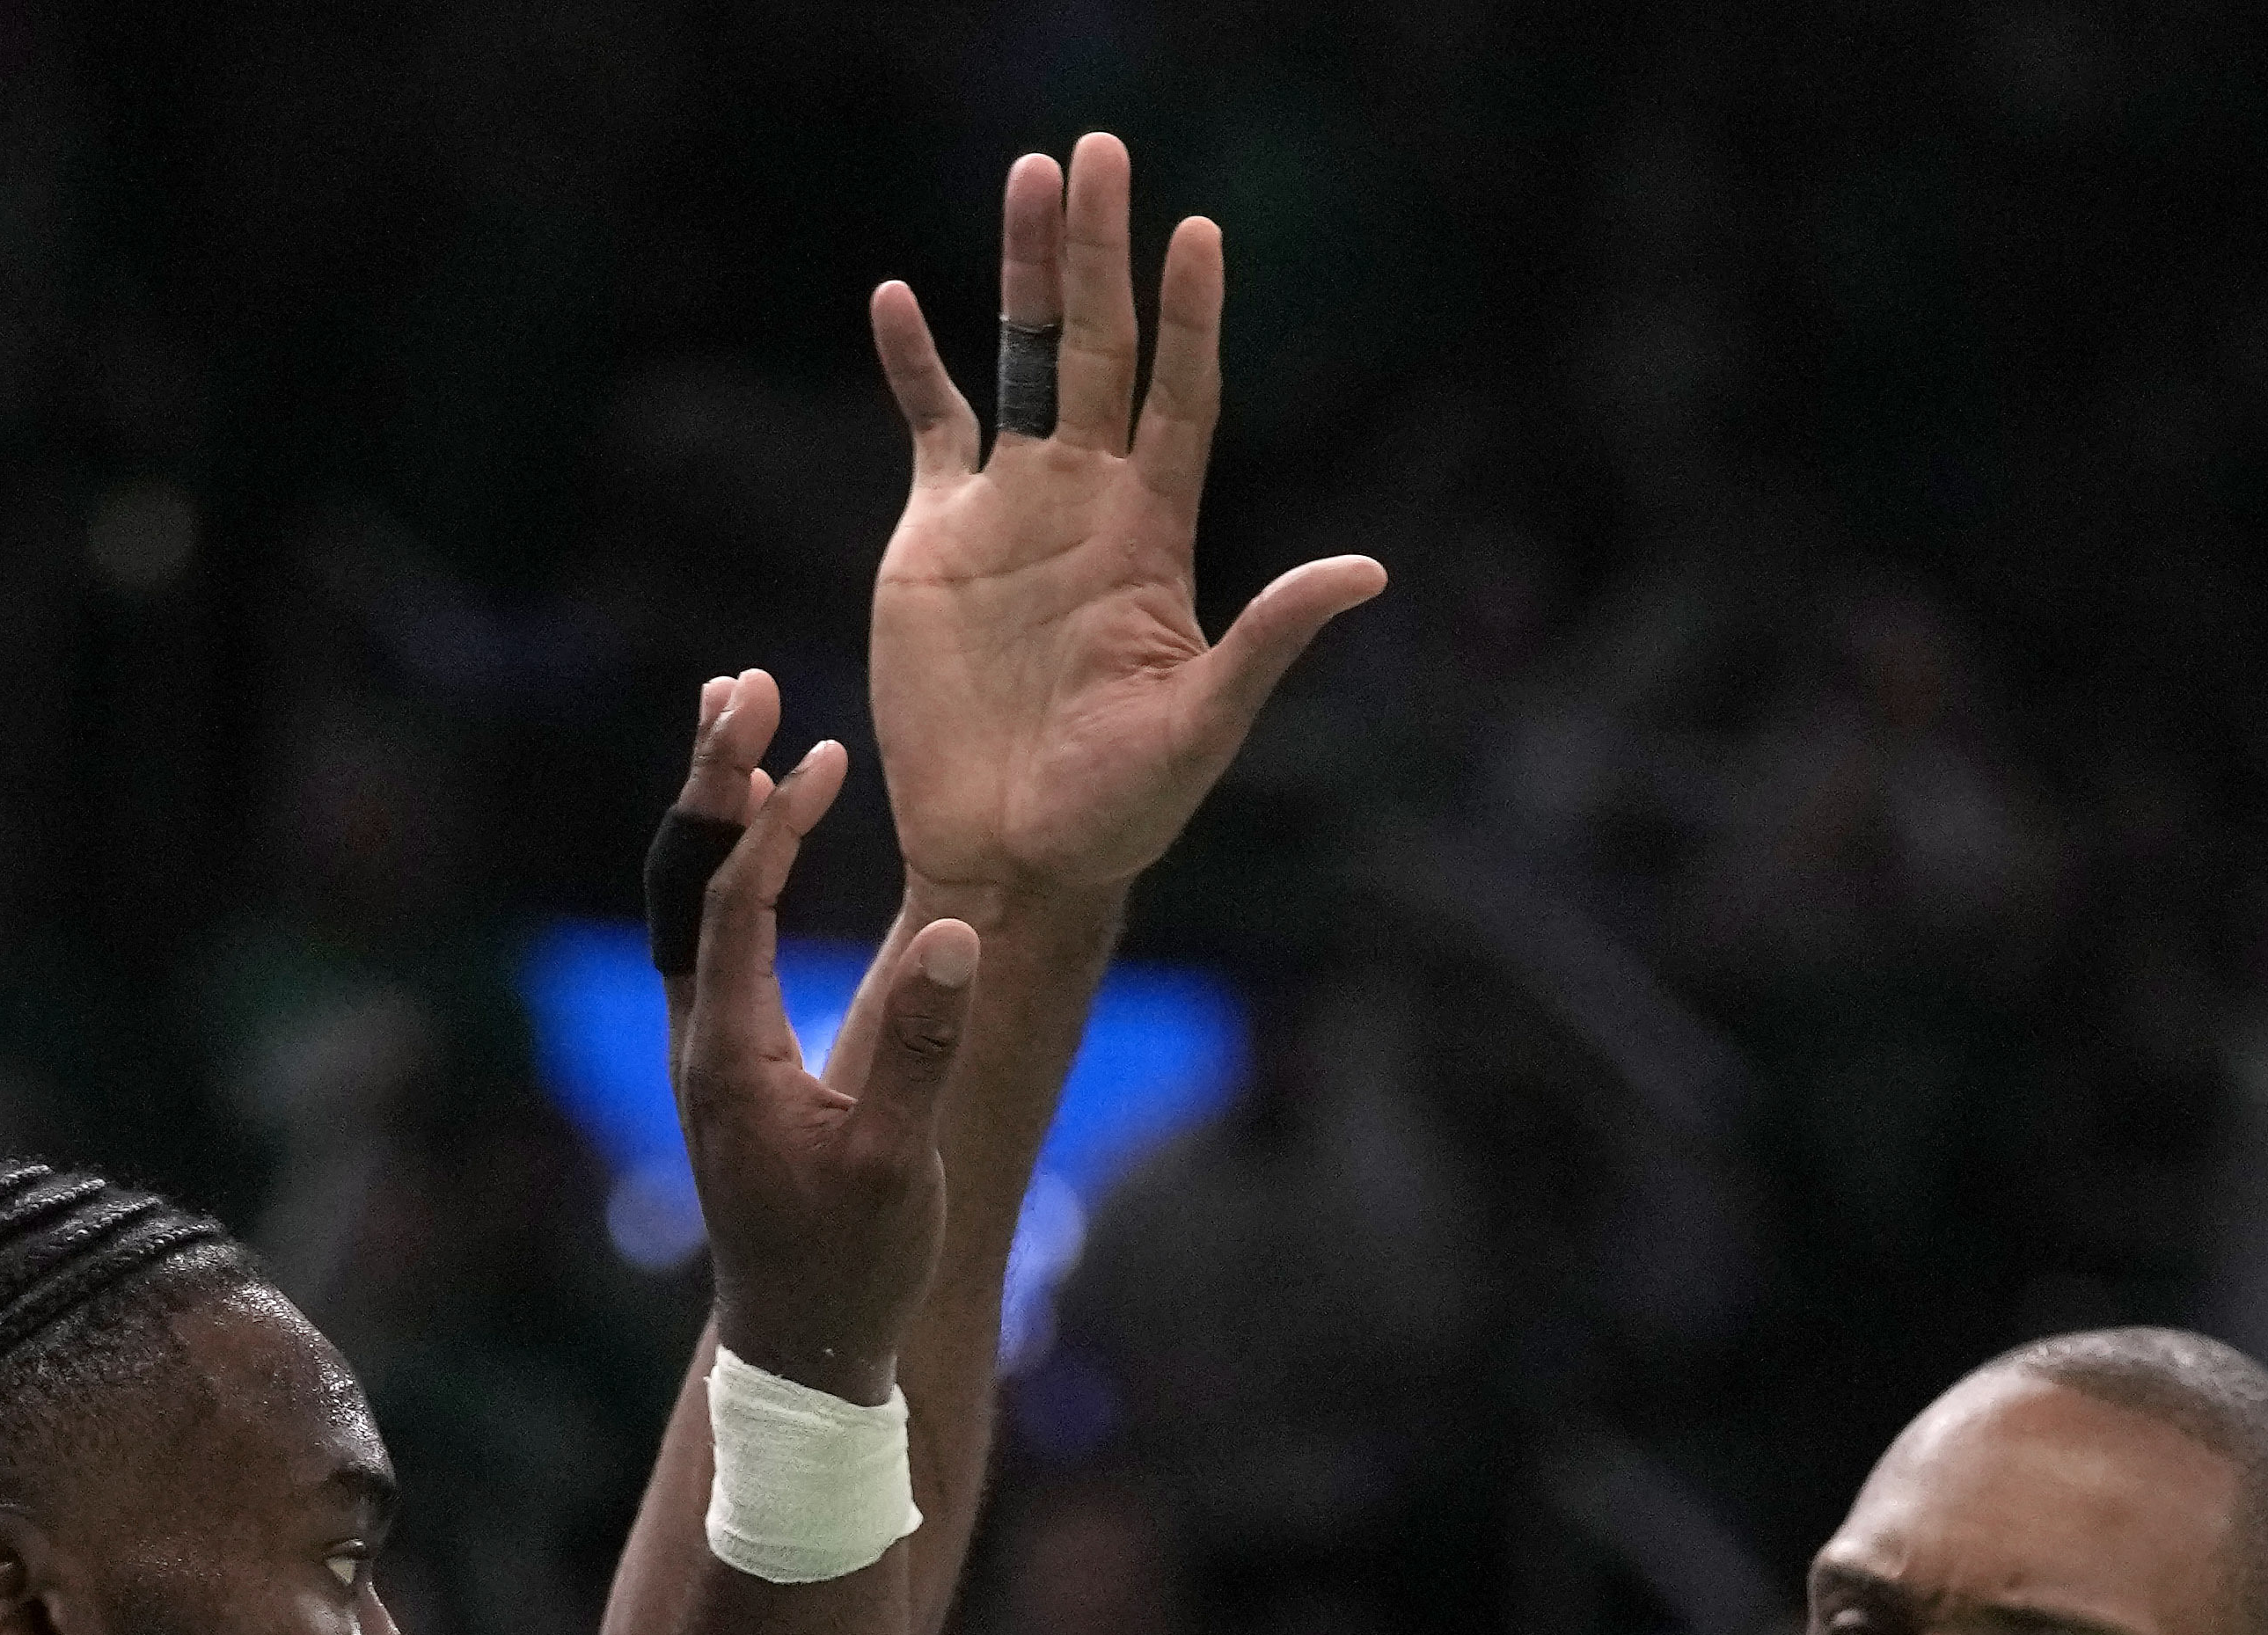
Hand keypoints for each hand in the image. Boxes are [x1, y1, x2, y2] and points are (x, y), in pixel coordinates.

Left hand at [658, 670, 978, 1398]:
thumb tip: (955, 935)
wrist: (805, 1350)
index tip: (819, 755)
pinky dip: (732, 871)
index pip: (733, 906)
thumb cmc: (854, 1266)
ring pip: (691, 905)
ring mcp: (707, 1053)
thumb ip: (920, 1052)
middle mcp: (698, 1042)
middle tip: (739, 691)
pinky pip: (714, 939)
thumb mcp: (897, 1164)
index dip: (769, 825)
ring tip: (742, 730)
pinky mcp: (730, 1067)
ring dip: (716, 817)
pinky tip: (760, 839)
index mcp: (728, 1056)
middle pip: (685, 881)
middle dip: (713, 784)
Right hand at [861, 133, 1385, 906]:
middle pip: (1100, 350)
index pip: (1180, 398)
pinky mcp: (937, 538)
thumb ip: (1271, 639)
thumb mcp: (1206, 724)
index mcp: (1154, 537)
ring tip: (1032, 178)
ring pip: (1021, 361)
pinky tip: (901, 298)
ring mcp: (1011, 512)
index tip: (1200, 234)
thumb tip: (1367, 572)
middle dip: (1101, 253)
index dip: (1189, 319)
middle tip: (1101, 150)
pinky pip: (930, 427)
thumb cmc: (1119, 810)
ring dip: (1025, 274)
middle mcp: (1087, 503)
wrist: (1011, 851)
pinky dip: (914, 364)